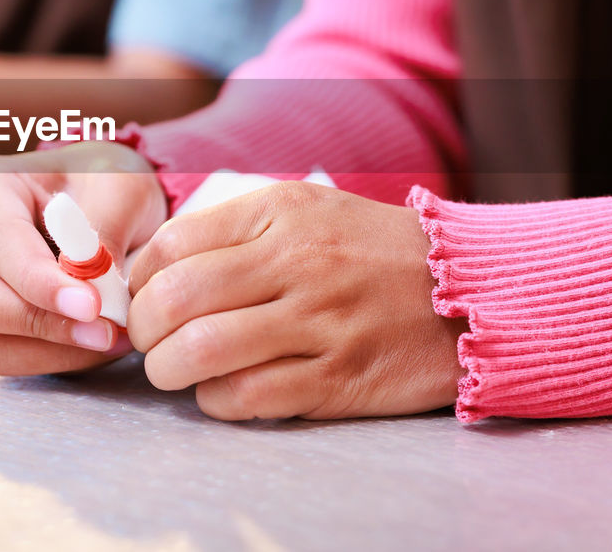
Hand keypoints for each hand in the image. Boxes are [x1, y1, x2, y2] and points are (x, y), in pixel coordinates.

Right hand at [0, 141, 165, 374]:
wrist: (104, 198)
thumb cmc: (102, 179)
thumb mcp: (118, 182)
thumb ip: (104, 228)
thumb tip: (90, 287)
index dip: (39, 282)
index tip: (91, 305)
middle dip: (36, 324)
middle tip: (103, 331)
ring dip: (52, 351)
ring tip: (112, 335)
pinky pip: (8, 359)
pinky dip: (57, 359)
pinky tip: (99, 340)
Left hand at [127, 181, 465, 420]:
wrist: (470, 288)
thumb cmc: (372, 251)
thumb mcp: (308, 211)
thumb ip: (237, 232)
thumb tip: (158, 269)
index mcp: (281, 213)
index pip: (173, 244)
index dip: (141, 279)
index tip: (143, 297)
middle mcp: (298, 261)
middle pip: (178, 298)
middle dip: (144, 329)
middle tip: (149, 340)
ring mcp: (321, 321)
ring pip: (204, 350)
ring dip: (170, 369)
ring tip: (174, 371)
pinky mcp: (340, 377)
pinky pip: (249, 395)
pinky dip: (217, 400)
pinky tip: (221, 392)